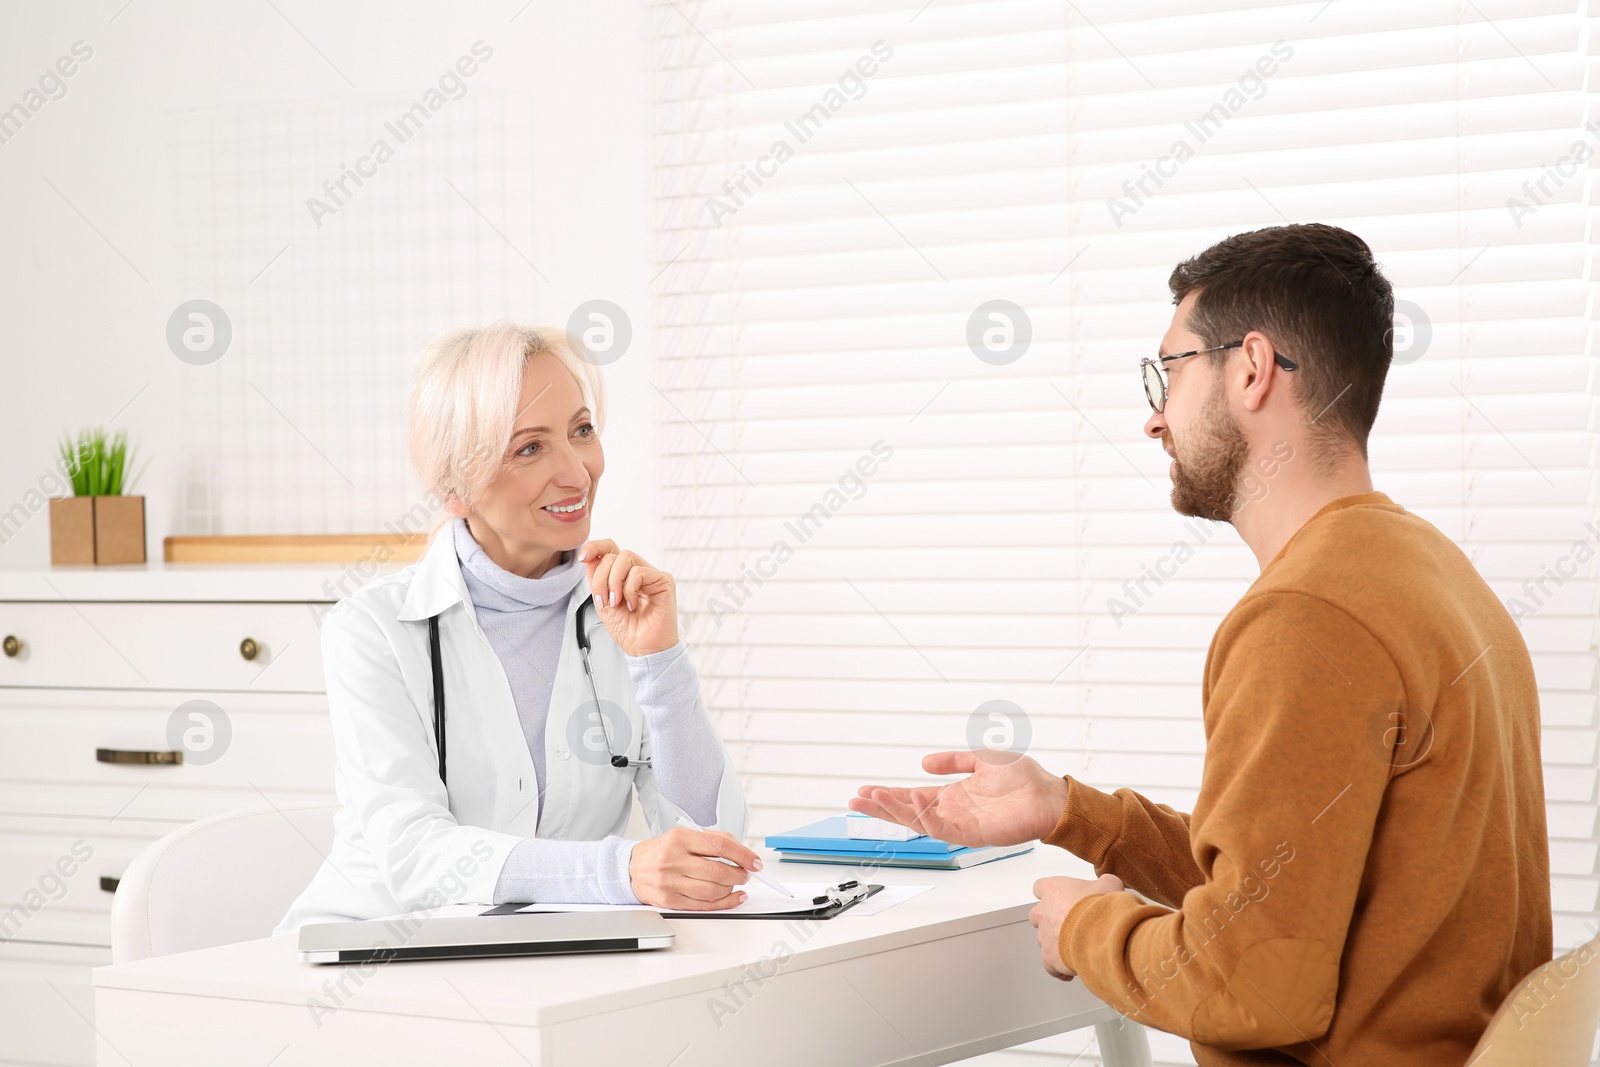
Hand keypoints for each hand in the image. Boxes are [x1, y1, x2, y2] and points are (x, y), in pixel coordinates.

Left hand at [578, 539, 678, 656]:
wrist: (642, 648)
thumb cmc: (628, 629)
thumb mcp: (603, 602)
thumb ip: (596, 579)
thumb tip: (588, 556)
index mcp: (624, 574)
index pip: (611, 548)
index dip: (595, 547)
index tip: (582, 557)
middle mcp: (639, 571)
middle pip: (614, 554)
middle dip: (601, 578)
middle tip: (604, 601)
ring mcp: (652, 574)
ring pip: (626, 557)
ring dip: (614, 581)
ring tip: (617, 602)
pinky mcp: (664, 580)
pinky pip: (638, 572)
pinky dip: (629, 590)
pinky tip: (633, 605)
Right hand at [628, 827, 758, 909]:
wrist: (632, 868)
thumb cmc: (662, 851)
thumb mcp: (684, 836)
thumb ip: (713, 840)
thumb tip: (742, 851)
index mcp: (680, 838)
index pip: (720, 845)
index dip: (742, 855)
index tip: (754, 861)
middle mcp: (673, 859)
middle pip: (718, 871)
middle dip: (739, 874)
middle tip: (746, 874)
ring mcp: (670, 882)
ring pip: (712, 891)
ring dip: (732, 889)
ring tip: (736, 883)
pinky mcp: (669, 901)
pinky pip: (703, 905)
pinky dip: (724, 903)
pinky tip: (733, 897)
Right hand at [849, 750, 1070, 847]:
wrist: (1049, 796)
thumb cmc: (1023, 779)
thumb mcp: (982, 758)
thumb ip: (953, 760)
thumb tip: (925, 762)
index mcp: (953, 795)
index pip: (913, 796)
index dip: (889, 795)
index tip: (866, 790)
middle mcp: (952, 811)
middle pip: (908, 811)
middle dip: (881, 806)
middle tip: (856, 799)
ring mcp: (960, 824)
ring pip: (918, 821)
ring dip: (895, 810)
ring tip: (874, 799)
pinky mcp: (971, 833)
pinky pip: (940, 828)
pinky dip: (923, 817)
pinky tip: (910, 801)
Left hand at [1029, 873, 1123, 980]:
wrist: (1102, 934)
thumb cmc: (1102, 908)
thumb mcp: (1110, 884)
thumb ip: (1104, 883)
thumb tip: (1107, 885)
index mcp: (1054, 890)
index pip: (1041, 887)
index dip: (1051, 893)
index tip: (1060, 897)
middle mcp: (1044, 912)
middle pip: (1038, 914)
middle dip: (1050, 919)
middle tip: (1070, 924)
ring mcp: (1045, 936)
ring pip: (1043, 940)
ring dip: (1057, 943)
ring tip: (1077, 946)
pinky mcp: (1050, 958)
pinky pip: (1050, 965)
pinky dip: (1060, 968)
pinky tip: (1073, 969)